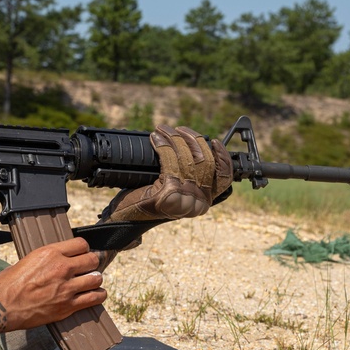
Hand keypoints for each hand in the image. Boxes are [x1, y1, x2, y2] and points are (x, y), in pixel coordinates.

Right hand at [0, 237, 105, 330]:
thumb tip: (53, 261)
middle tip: (88, 268)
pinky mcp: (67, 306)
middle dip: (91, 263)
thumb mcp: (26, 260)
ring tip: (91, 282)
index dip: (83, 249)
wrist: (1, 306)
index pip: (81, 244)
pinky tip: (95, 295)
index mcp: (49, 253)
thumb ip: (45, 259)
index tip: (82, 254)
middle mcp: (61, 268)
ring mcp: (66, 288)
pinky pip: (94, 298)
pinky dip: (98, 296)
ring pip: (96, 279)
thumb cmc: (7, 284)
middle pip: (92, 260)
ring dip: (95, 280)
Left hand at [106, 125, 232, 221]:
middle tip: (177, 129)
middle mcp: (198, 202)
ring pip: (187, 160)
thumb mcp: (173, 190)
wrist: (125, 220)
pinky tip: (155, 138)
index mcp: (203, 202)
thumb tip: (190, 145)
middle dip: (192, 140)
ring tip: (162, 129)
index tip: (214, 141)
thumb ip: (187, 176)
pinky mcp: (168, 194)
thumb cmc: (146, 201)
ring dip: (174, 138)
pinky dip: (163, 146)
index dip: (222, 156)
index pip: (224, 178)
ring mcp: (184, 199)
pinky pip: (170, 162)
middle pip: (206, 163)